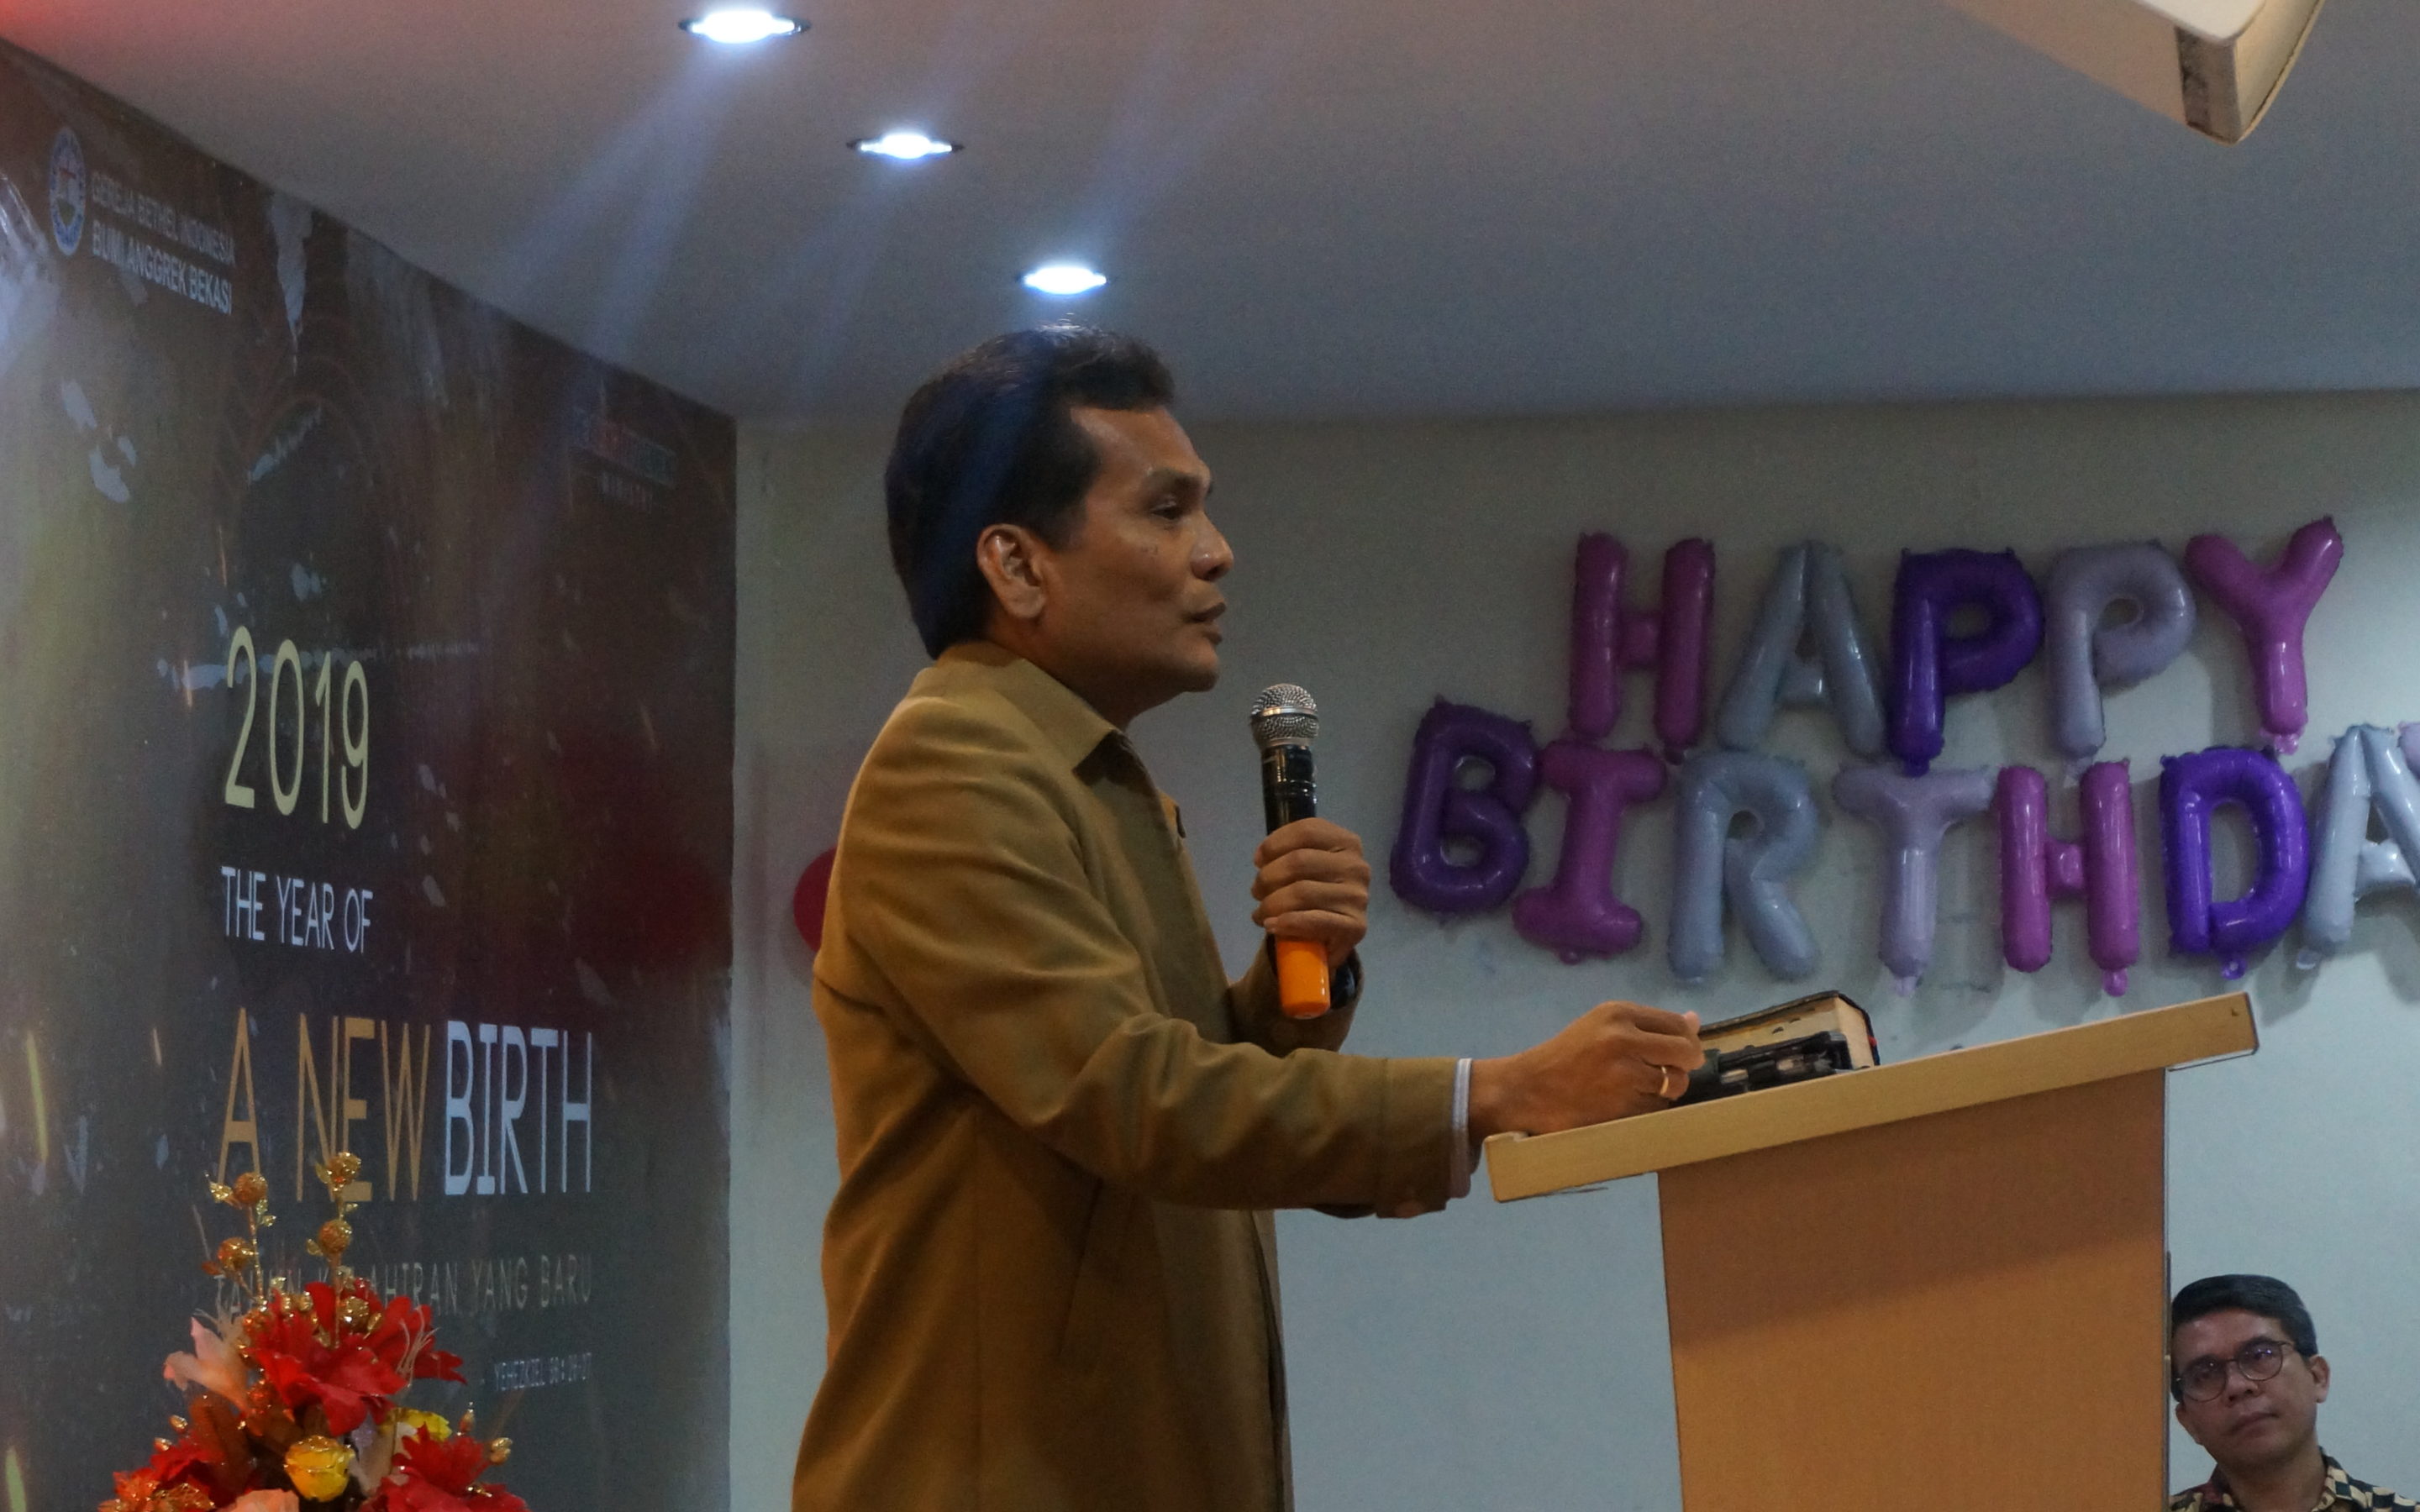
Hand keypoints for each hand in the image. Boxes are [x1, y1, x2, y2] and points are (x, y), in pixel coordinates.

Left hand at [1250, 818, 1369, 966]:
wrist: (1332, 935)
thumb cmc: (1315, 893)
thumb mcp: (1306, 865)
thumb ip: (1287, 853)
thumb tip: (1262, 859)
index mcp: (1346, 842)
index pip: (1306, 831)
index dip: (1274, 844)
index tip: (1258, 861)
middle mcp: (1356, 866)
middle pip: (1299, 861)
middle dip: (1267, 878)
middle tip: (1257, 892)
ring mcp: (1358, 897)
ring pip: (1302, 892)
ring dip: (1271, 904)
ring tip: (1261, 913)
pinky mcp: (1356, 927)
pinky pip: (1313, 921)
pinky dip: (1287, 923)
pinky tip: (1272, 926)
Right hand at [1467, 1002, 1703, 1139]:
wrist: (1527, 1089)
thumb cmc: (1566, 1055)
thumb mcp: (1602, 1026)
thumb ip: (1648, 1025)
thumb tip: (1695, 1020)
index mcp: (1618, 1013)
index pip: (1677, 1024)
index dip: (1688, 1041)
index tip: (1682, 1052)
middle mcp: (1624, 1039)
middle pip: (1685, 1052)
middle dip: (1686, 1065)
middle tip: (1673, 1072)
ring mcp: (1624, 1074)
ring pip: (1675, 1083)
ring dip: (1668, 1089)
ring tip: (1645, 1088)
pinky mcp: (1622, 1105)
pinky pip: (1658, 1106)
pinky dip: (1652, 1107)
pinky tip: (1631, 1102)